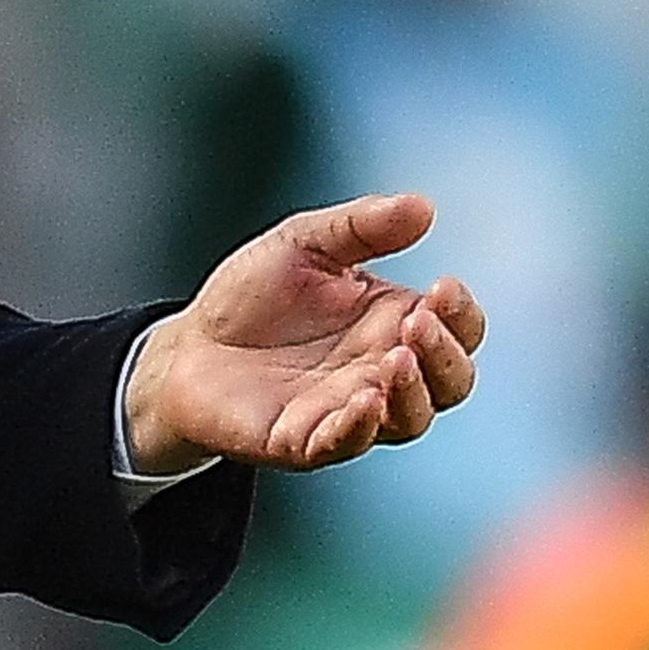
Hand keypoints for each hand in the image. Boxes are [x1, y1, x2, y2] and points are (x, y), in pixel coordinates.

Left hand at [124, 193, 482, 476]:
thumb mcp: (304, 243)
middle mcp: (382, 371)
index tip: (442, 285)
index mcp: (392, 322)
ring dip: (413, 392)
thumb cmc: (251, 296)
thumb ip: (361, 226)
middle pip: (450, 381)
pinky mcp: (306, 439)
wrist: (186, 345)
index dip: (462, 313)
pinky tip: (363, 400)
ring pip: (411, 418)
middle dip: (446, 354)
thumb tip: (423, 206)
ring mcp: (349, 410)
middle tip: (418, 322)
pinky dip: (361, 426)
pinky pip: (347, 443)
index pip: (459, 329)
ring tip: (395, 359)